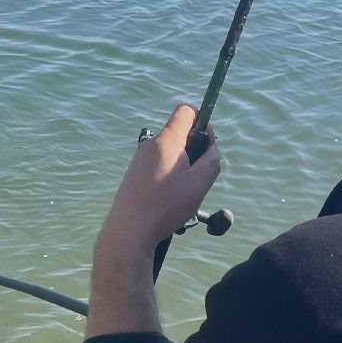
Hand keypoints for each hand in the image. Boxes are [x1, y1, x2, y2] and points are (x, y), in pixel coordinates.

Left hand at [98, 105, 221, 252]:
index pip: (186, 111)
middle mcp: (150, 145)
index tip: (207, 143)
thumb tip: (212, 149)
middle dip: (194, 150)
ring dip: (183, 167)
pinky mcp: (135, 174)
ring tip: (183, 193)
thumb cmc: (166, 206)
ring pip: (170, 153)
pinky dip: (170, 177)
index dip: (202, 120)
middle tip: (198, 176)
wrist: (129, 230)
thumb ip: (212, 160)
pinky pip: (159, 166)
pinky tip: (170, 200)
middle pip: (179, 134)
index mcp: (166, 140)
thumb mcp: (199, 183)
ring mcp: (140, 159)